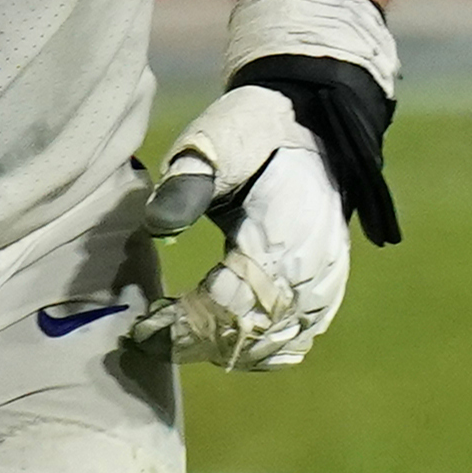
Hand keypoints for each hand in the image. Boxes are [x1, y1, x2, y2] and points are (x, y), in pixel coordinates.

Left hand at [137, 86, 348, 370]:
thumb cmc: (254, 133)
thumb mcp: (214, 144)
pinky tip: (224, 341)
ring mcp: (327, 283)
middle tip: (149, 333)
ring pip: (275, 345)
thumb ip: (186, 185)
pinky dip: (259, 348)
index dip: (183, 327)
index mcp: (282, 240)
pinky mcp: (330, 287)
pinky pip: (298, 337)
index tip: (142, 328)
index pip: (229, 309)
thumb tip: (156, 228)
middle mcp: (312, 272)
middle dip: (195, 341)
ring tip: (179, 334)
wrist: (313, 124)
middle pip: (250, 336)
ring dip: (225, 348)